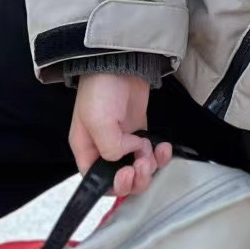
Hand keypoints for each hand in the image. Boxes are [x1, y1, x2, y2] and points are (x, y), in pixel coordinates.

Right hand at [68, 72, 172, 196]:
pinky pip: (151, 154)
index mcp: (87, 149)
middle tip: (143, 163)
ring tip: (152, 150)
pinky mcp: (140, 131)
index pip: (98, 182)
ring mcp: (124, 141)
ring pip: (139, 169)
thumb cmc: (101, 89)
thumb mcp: (97, 121)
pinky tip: (162, 146)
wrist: (121, 63)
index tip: (127, 173)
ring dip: (149, 166)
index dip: (115, 185)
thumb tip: (130, 153)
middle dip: (136, 178)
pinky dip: (159, 155)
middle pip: (122, 180)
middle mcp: (104, 148)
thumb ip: (110, 147)